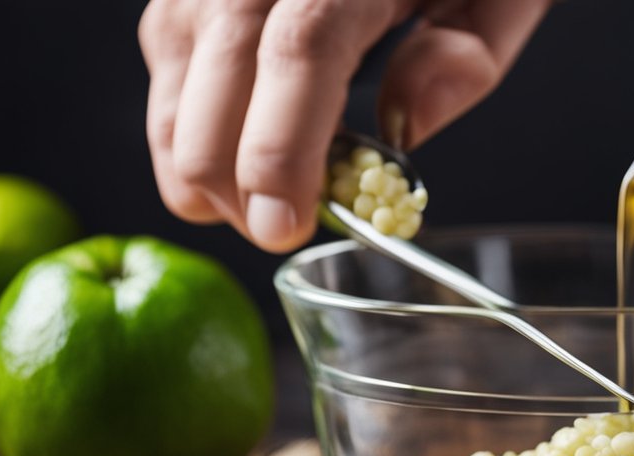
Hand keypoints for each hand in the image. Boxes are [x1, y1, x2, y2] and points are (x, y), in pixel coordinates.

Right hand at [139, 0, 548, 251]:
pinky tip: (233, 152)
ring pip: (175, 67)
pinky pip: (168, 54)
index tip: (285, 224)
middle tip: (275, 230)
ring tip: (254, 204)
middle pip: (216, 66)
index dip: (282, 147)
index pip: (301, 48)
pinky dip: (187, 123)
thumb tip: (403, 129)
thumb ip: (465, 54)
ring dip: (199, 158)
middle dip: (228, 174)